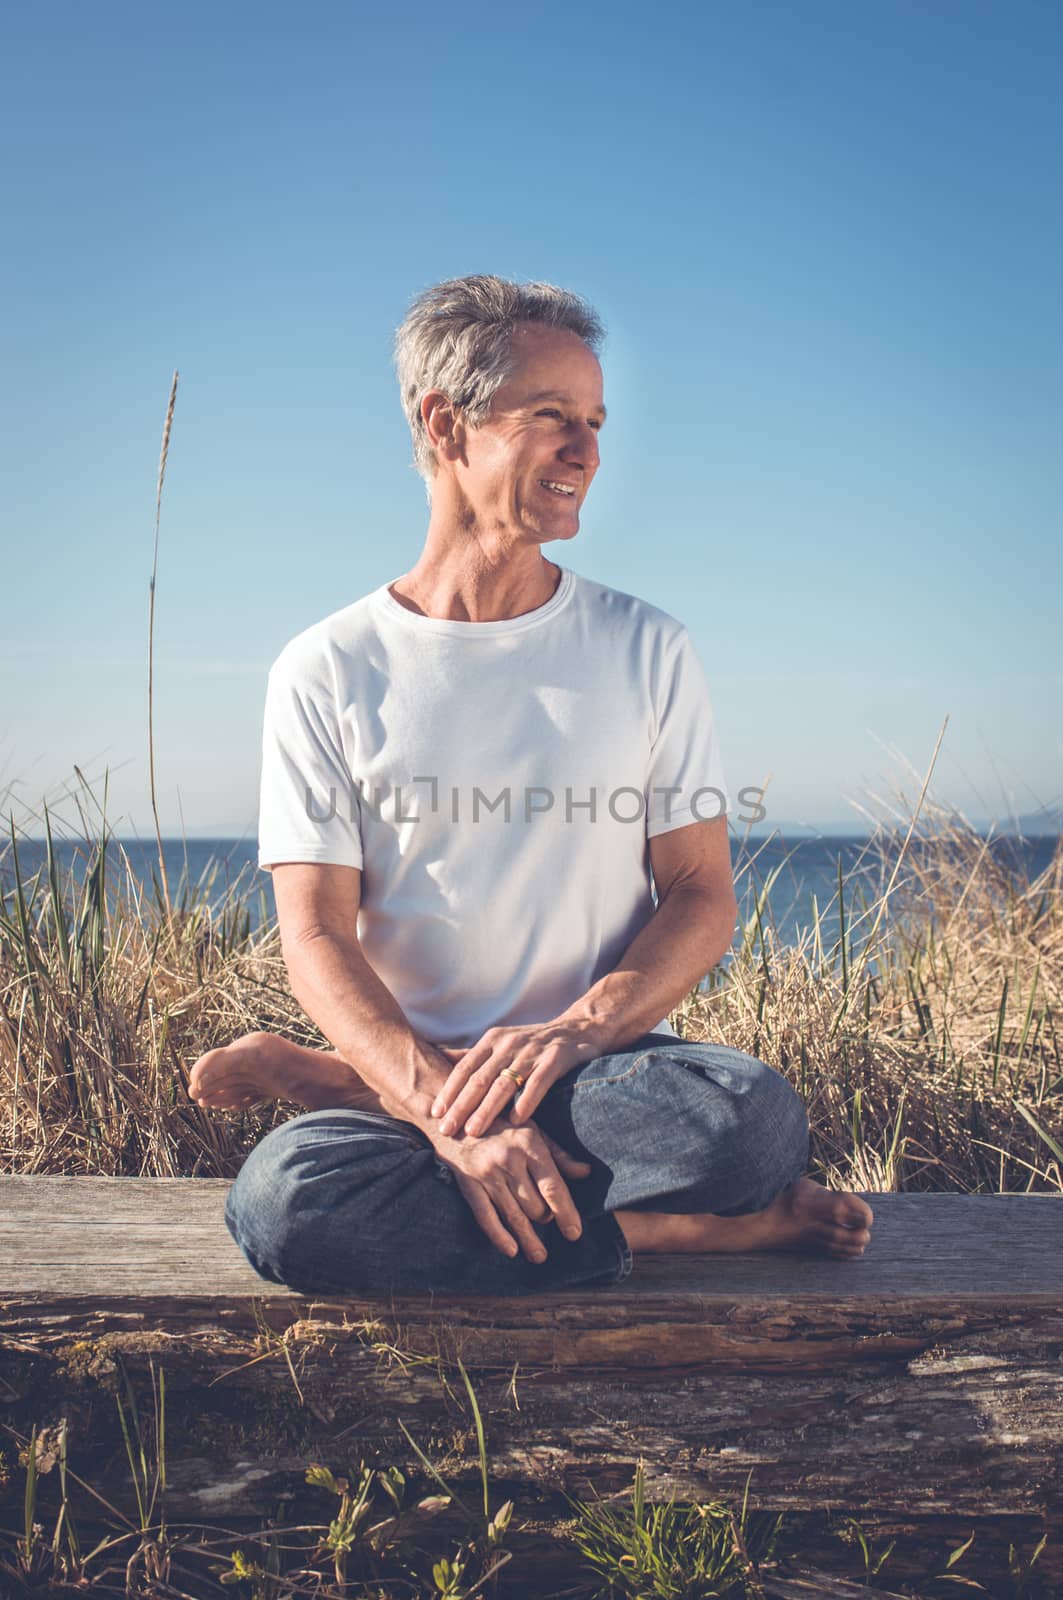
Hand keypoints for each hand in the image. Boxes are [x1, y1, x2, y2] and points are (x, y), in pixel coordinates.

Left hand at [430, 1019, 602, 1136]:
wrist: (577, 1029)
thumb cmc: (531, 1043)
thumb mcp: (500, 1043)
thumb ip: (472, 1055)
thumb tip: (436, 1058)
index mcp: (492, 1040)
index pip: (465, 1068)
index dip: (449, 1090)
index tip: (435, 1113)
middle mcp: (509, 1043)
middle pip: (480, 1078)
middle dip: (461, 1105)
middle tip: (446, 1129)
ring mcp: (532, 1051)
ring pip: (505, 1083)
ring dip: (488, 1109)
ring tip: (474, 1131)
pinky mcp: (556, 1059)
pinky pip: (539, 1082)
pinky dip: (527, 1101)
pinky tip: (517, 1120)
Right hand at [431, 1112, 592, 1263]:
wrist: (454, 1113)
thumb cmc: (500, 1122)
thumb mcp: (532, 1130)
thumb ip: (559, 1154)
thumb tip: (586, 1172)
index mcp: (528, 1143)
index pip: (553, 1186)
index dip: (566, 1212)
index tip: (574, 1233)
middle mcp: (508, 1158)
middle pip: (534, 1204)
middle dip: (545, 1218)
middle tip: (549, 1223)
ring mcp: (485, 1172)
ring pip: (513, 1214)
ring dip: (527, 1239)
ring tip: (539, 1256)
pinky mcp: (467, 1183)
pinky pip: (485, 1216)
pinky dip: (499, 1236)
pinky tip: (511, 1250)